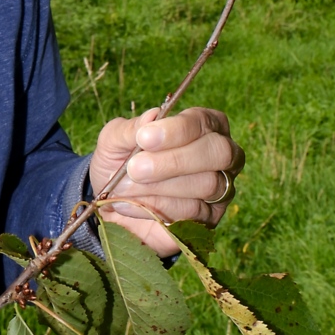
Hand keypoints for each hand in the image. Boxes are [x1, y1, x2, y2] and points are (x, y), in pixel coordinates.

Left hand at [87, 106, 243, 256]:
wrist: (113, 204)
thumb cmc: (119, 161)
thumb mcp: (114, 140)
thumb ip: (130, 129)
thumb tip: (153, 116)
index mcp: (203, 124)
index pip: (202, 121)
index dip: (176, 130)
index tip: (144, 138)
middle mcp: (221, 154)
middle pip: (218, 152)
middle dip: (175, 161)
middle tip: (136, 168)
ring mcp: (221, 188)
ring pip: (206, 185)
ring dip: (160, 187)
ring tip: (124, 188)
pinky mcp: (210, 218)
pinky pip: (193, 213)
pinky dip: (156, 208)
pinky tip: (128, 205)